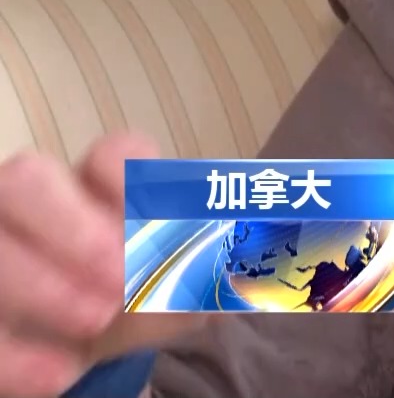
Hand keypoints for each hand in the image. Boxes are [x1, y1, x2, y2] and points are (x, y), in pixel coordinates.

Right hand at [0, 133, 204, 397]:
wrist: (77, 355)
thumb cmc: (138, 305)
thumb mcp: (181, 292)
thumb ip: (208, 270)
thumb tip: (238, 257)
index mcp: (95, 186)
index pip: (115, 154)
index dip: (137, 183)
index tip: (166, 222)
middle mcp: (34, 207)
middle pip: (29, 180)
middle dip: (74, 226)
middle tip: (121, 279)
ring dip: (41, 283)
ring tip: (95, 321)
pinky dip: (17, 354)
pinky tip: (62, 372)